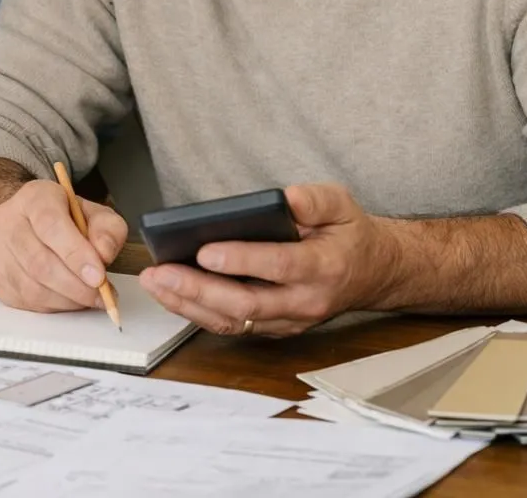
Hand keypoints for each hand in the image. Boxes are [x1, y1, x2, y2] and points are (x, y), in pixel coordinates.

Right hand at [0, 178, 128, 311]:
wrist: (30, 224)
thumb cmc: (66, 221)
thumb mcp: (95, 214)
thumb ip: (108, 229)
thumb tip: (104, 253)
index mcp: (34, 197)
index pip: (50, 224)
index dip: (75, 254)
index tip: (98, 277)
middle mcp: (8, 221)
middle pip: (39, 261)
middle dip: (76, 285)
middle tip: (102, 295)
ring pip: (31, 287)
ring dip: (67, 299)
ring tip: (89, 298)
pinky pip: (25, 301)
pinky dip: (53, 306)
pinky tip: (69, 299)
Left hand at [139, 183, 397, 336]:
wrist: (370, 273)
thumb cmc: (348, 234)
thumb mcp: (342, 204)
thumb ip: (315, 200)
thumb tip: (287, 198)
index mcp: (323, 266)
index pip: (279, 266)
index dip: (242, 261)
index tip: (205, 251)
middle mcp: (304, 301)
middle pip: (246, 304)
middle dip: (198, 290)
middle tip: (161, 272)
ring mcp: (288, 320)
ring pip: (234, 321)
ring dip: (189, 304)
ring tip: (155, 282)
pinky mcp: (273, 328)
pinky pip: (232, 325)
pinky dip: (197, 311)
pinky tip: (170, 292)